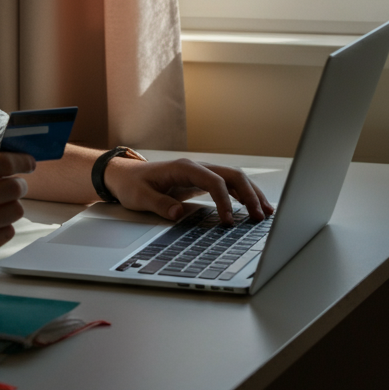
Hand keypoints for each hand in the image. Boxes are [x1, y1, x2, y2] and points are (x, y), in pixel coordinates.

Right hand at [0, 152, 35, 261]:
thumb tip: (23, 162)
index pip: (3, 164)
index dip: (22, 162)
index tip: (30, 163)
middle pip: (14, 188)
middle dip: (20, 185)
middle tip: (15, 186)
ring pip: (16, 210)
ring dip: (12, 206)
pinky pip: (9, 231)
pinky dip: (4, 225)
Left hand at [103, 156, 274, 224]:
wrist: (123, 175)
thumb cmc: (131, 184)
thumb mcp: (139, 196)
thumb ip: (159, 204)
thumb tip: (179, 213)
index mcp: (183, 168)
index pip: (213, 181)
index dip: (225, 201)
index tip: (228, 221)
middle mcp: (195, 167)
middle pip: (231, 176)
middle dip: (249, 195)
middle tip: (260, 217)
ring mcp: (200, 173)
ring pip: (233, 179)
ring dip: (251, 194)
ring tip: (266, 213)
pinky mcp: (201, 181)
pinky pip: (227, 186)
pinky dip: (242, 195)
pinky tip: (253, 207)